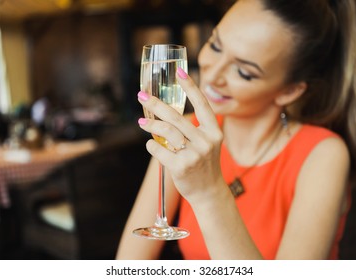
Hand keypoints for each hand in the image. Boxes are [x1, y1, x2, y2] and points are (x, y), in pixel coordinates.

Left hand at [137, 68, 225, 202]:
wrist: (208, 191)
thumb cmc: (204, 164)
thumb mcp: (206, 144)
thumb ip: (192, 129)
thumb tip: (165, 113)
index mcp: (214, 132)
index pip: (202, 104)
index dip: (190, 87)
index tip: (179, 71)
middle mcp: (206, 141)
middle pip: (176, 117)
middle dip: (156, 104)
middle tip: (142, 96)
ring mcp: (194, 154)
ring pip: (165, 131)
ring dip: (150, 125)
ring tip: (141, 122)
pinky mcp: (181, 167)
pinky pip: (159, 149)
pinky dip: (151, 145)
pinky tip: (151, 145)